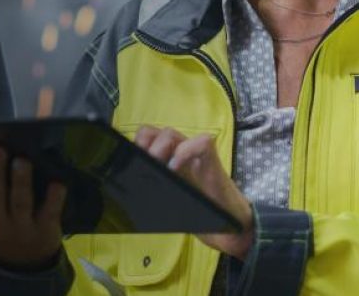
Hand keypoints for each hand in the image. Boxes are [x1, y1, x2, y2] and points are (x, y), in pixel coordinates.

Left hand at [135, 125, 254, 258]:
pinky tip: (175, 170)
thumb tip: (129, 188)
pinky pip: (199, 143)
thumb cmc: (200, 214)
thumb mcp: (169, 201)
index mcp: (167, 160)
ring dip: (158, 149)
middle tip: (141, 168)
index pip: (145, 140)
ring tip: (156, 169)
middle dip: (143, 146)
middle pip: (153, 132)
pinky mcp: (212, 160)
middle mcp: (179, 152)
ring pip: (171, 133)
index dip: (135, 147)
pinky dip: (183, 153)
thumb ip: (153, 189)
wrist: (229, 226)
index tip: (129, 164)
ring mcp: (195, 153)